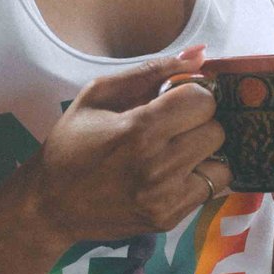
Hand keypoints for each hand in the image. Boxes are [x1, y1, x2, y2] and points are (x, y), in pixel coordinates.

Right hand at [30, 44, 232, 244]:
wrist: (50, 203)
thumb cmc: (71, 144)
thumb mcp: (98, 94)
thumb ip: (151, 71)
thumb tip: (200, 55)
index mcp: (138, 129)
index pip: (203, 100)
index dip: (193, 94)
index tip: (177, 99)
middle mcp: (157, 166)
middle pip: (216, 130)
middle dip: (199, 122)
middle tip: (175, 126)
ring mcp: (165, 197)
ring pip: (222, 162)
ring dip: (205, 152)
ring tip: (177, 151)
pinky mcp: (169, 218)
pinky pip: (212, 189)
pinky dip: (200, 177)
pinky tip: (174, 173)